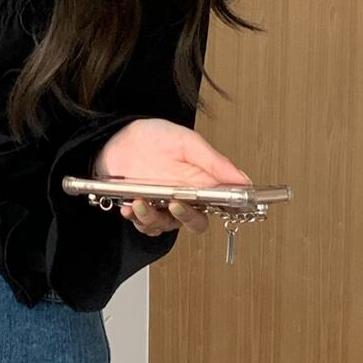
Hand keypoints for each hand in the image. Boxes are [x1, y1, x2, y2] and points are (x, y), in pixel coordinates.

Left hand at [94, 119, 251, 237]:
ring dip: (153, 218)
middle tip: (176, 205)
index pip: (222, 206)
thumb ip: (214, 162)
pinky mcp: (140, 209)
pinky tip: (129, 207)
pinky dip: (136, 219)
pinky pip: (143, 225)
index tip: (223, 208)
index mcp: (201, 183)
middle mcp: (183, 198)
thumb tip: (244, 179)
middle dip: (186, 218)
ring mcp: (161, 205)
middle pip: (195, 223)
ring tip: (140, 202)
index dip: (228, 212)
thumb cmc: (155, 137)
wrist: (118, 136)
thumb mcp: (187, 142)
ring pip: (166, 226)